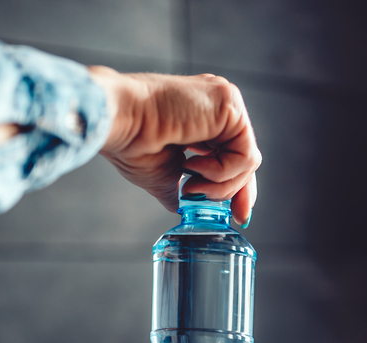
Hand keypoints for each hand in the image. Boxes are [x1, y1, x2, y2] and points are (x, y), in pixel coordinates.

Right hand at [88, 67, 260, 225]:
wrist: (119, 121)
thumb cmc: (131, 142)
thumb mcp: (163, 175)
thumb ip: (182, 189)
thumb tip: (186, 208)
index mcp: (203, 117)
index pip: (233, 156)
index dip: (237, 188)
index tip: (239, 216)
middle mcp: (217, 107)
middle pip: (244, 159)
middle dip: (236, 192)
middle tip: (225, 213)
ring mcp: (225, 102)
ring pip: (247, 161)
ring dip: (220, 185)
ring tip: (189, 184)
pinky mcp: (229, 104)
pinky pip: (245, 155)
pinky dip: (221, 173)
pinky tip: (192, 167)